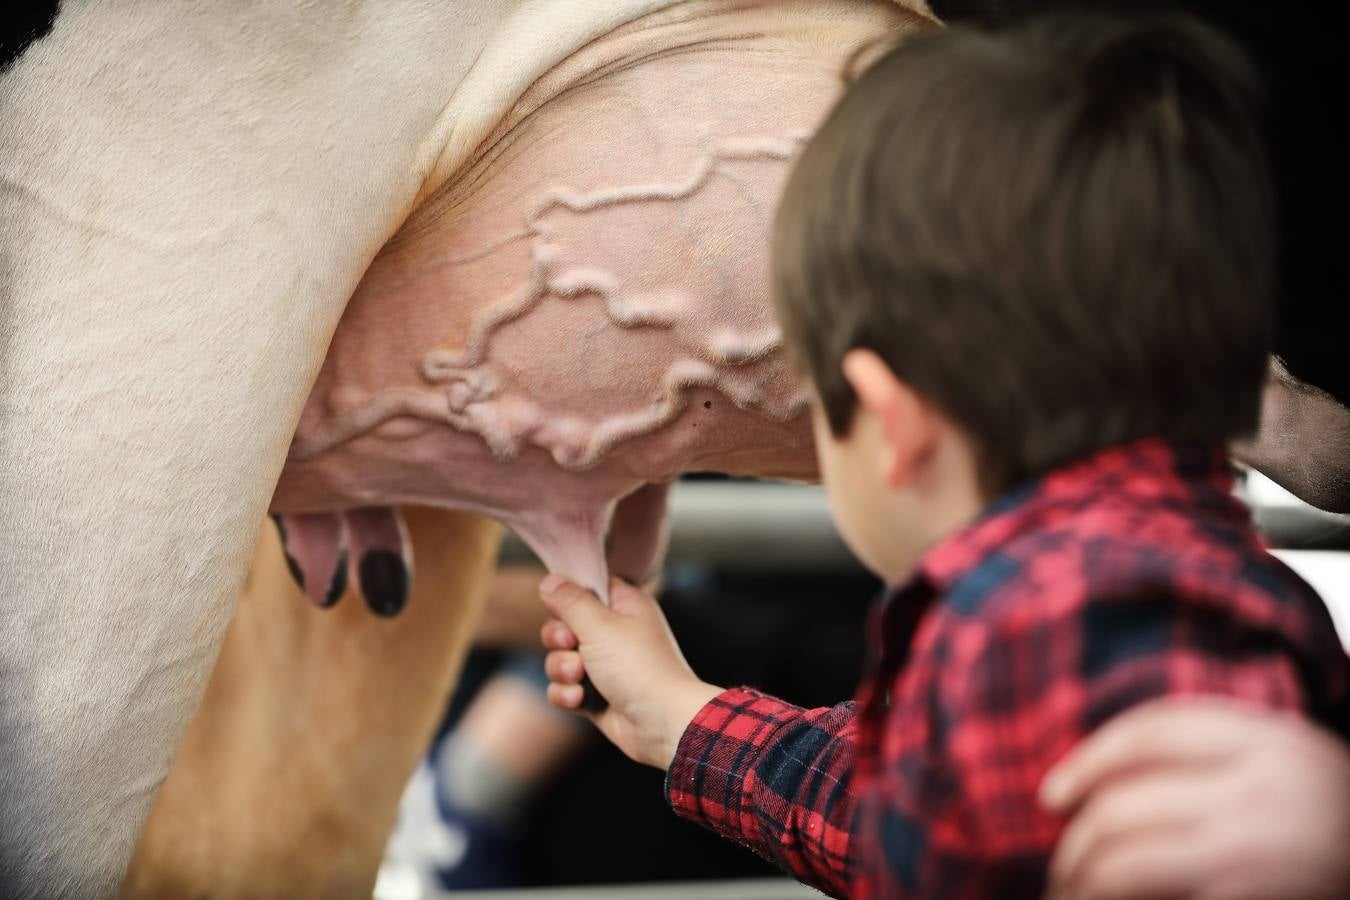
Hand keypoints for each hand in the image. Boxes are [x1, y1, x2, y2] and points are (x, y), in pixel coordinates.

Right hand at [539, 574, 721, 769]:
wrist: (661, 723)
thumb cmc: (638, 668)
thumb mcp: (599, 625)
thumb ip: (570, 601)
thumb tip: (549, 580)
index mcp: (624, 605)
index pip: (586, 587)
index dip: (569, 597)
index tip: (566, 610)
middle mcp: (614, 632)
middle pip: (564, 624)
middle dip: (560, 639)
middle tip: (573, 645)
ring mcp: (604, 665)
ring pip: (560, 658)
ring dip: (563, 669)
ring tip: (581, 678)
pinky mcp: (595, 694)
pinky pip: (563, 687)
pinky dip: (567, 694)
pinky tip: (581, 700)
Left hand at [1040, 698, 1349, 899]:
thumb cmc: (1333, 822)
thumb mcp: (1286, 763)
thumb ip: (1212, 757)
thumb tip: (1096, 785)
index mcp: (1267, 742)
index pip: (1150, 733)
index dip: (1088, 761)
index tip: (1052, 797)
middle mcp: (1257, 795)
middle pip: (1122, 807)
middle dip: (1075, 847)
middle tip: (1062, 872)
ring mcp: (1253, 858)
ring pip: (1124, 866)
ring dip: (1082, 884)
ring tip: (1070, 897)